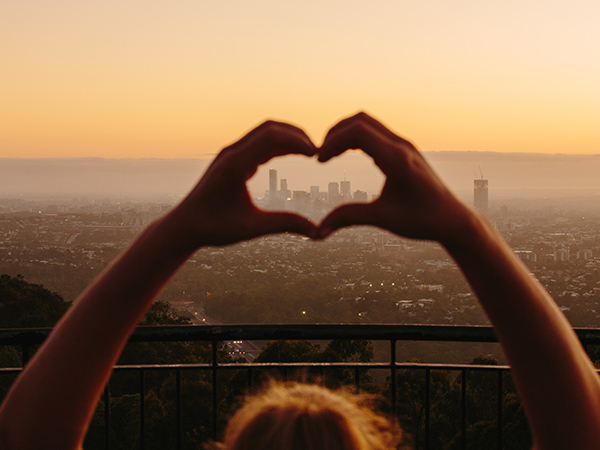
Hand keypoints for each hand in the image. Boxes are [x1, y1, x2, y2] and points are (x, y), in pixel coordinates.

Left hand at [169, 120, 317, 248]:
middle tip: (319, 151)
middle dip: (297, 136)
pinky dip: (279, 145)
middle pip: (270, 128)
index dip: (297, 141)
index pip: (270, 137)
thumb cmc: (214, 228)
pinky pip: (259, 142)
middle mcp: (231, 153)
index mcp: (234, 165)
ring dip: (288, 138)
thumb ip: (285, 225)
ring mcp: (230, 154)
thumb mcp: (252, 228)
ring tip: (311, 153)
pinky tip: (294, 155)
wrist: (185, 225)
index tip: (317, 155)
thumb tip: (317, 232)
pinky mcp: (232, 158)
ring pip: (264, 133)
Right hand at [318, 112, 472, 241]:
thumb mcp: (382, 219)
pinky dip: (356, 138)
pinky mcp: (404, 150)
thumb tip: (319, 231)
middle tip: (321, 155)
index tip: (319, 161)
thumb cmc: (422, 220)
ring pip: (368, 123)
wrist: (452, 219)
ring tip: (329, 154)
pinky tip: (346, 154)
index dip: (333, 142)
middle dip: (335, 133)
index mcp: (396, 159)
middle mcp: (401, 146)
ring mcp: (404, 145)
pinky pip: (375, 132)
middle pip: (360, 120)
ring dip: (345, 133)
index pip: (358, 132)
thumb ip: (349, 218)